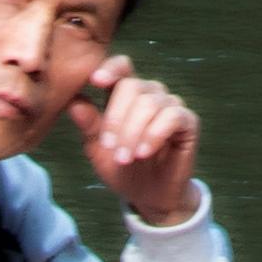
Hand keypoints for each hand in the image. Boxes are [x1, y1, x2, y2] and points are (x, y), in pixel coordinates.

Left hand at [68, 53, 202, 228]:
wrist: (149, 195)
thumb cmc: (121, 167)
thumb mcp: (98, 148)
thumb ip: (89, 125)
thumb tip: (73, 103)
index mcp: (126, 93)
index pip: (122, 66)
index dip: (111, 68)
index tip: (96, 81)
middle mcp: (150, 93)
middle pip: (132, 86)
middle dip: (116, 118)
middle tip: (110, 147)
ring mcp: (171, 105)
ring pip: (150, 103)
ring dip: (133, 132)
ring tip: (125, 158)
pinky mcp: (188, 122)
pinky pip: (172, 116)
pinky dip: (154, 134)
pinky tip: (143, 152)